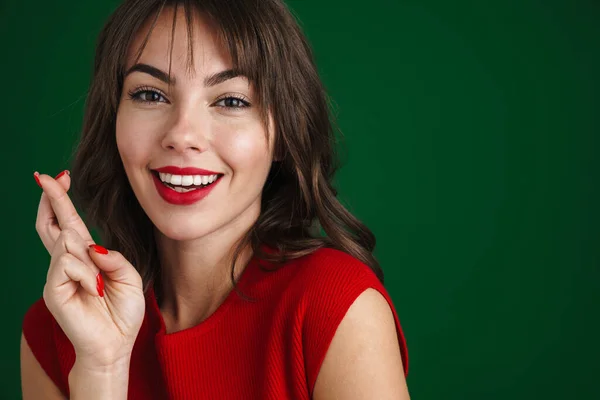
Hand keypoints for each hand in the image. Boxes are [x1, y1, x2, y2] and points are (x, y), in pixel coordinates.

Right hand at [34, 171, 145, 367]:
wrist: (116, 344)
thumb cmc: (123, 313)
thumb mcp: (129, 277)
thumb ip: (113, 257)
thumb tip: (90, 246)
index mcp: (87, 258)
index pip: (70, 224)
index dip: (62, 201)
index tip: (60, 177)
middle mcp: (69, 263)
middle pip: (53, 225)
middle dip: (52, 199)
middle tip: (47, 176)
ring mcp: (58, 276)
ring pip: (65, 242)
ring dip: (86, 257)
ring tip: (98, 284)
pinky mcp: (53, 289)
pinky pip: (67, 264)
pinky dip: (85, 274)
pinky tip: (94, 290)